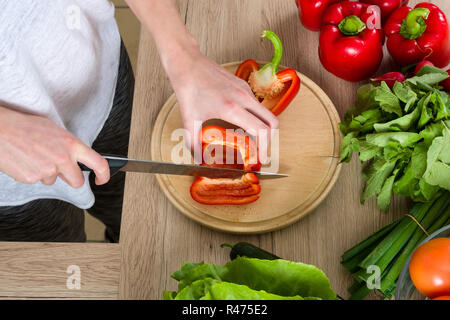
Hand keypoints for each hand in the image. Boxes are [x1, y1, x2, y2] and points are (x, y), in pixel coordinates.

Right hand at [0, 106, 109, 186]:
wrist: (1, 129)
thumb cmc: (25, 126)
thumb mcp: (56, 131)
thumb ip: (69, 147)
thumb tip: (75, 160)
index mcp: (72, 144)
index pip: (98, 163)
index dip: (104, 175)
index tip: (101, 179)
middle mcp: (63, 159)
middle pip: (77, 181)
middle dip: (70, 178)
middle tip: (59, 168)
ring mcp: (47, 170)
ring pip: (53, 180)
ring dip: (46, 173)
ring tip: (33, 156)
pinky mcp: (32, 178)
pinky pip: (37, 180)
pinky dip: (31, 173)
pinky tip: (24, 160)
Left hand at [167, 47, 278, 162]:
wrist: (187, 63)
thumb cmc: (188, 88)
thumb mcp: (189, 120)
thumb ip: (193, 143)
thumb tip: (198, 159)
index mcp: (232, 108)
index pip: (261, 131)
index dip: (264, 147)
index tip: (260, 158)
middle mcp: (243, 98)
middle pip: (273, 122)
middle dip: (269, 139)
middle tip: (259, 150)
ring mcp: (245, 90)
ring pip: (266, 113)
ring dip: (262, 127)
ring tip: (249, 139)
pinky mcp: (243, 84)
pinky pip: (256, 104)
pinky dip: (255, 116)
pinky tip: (241, 122)